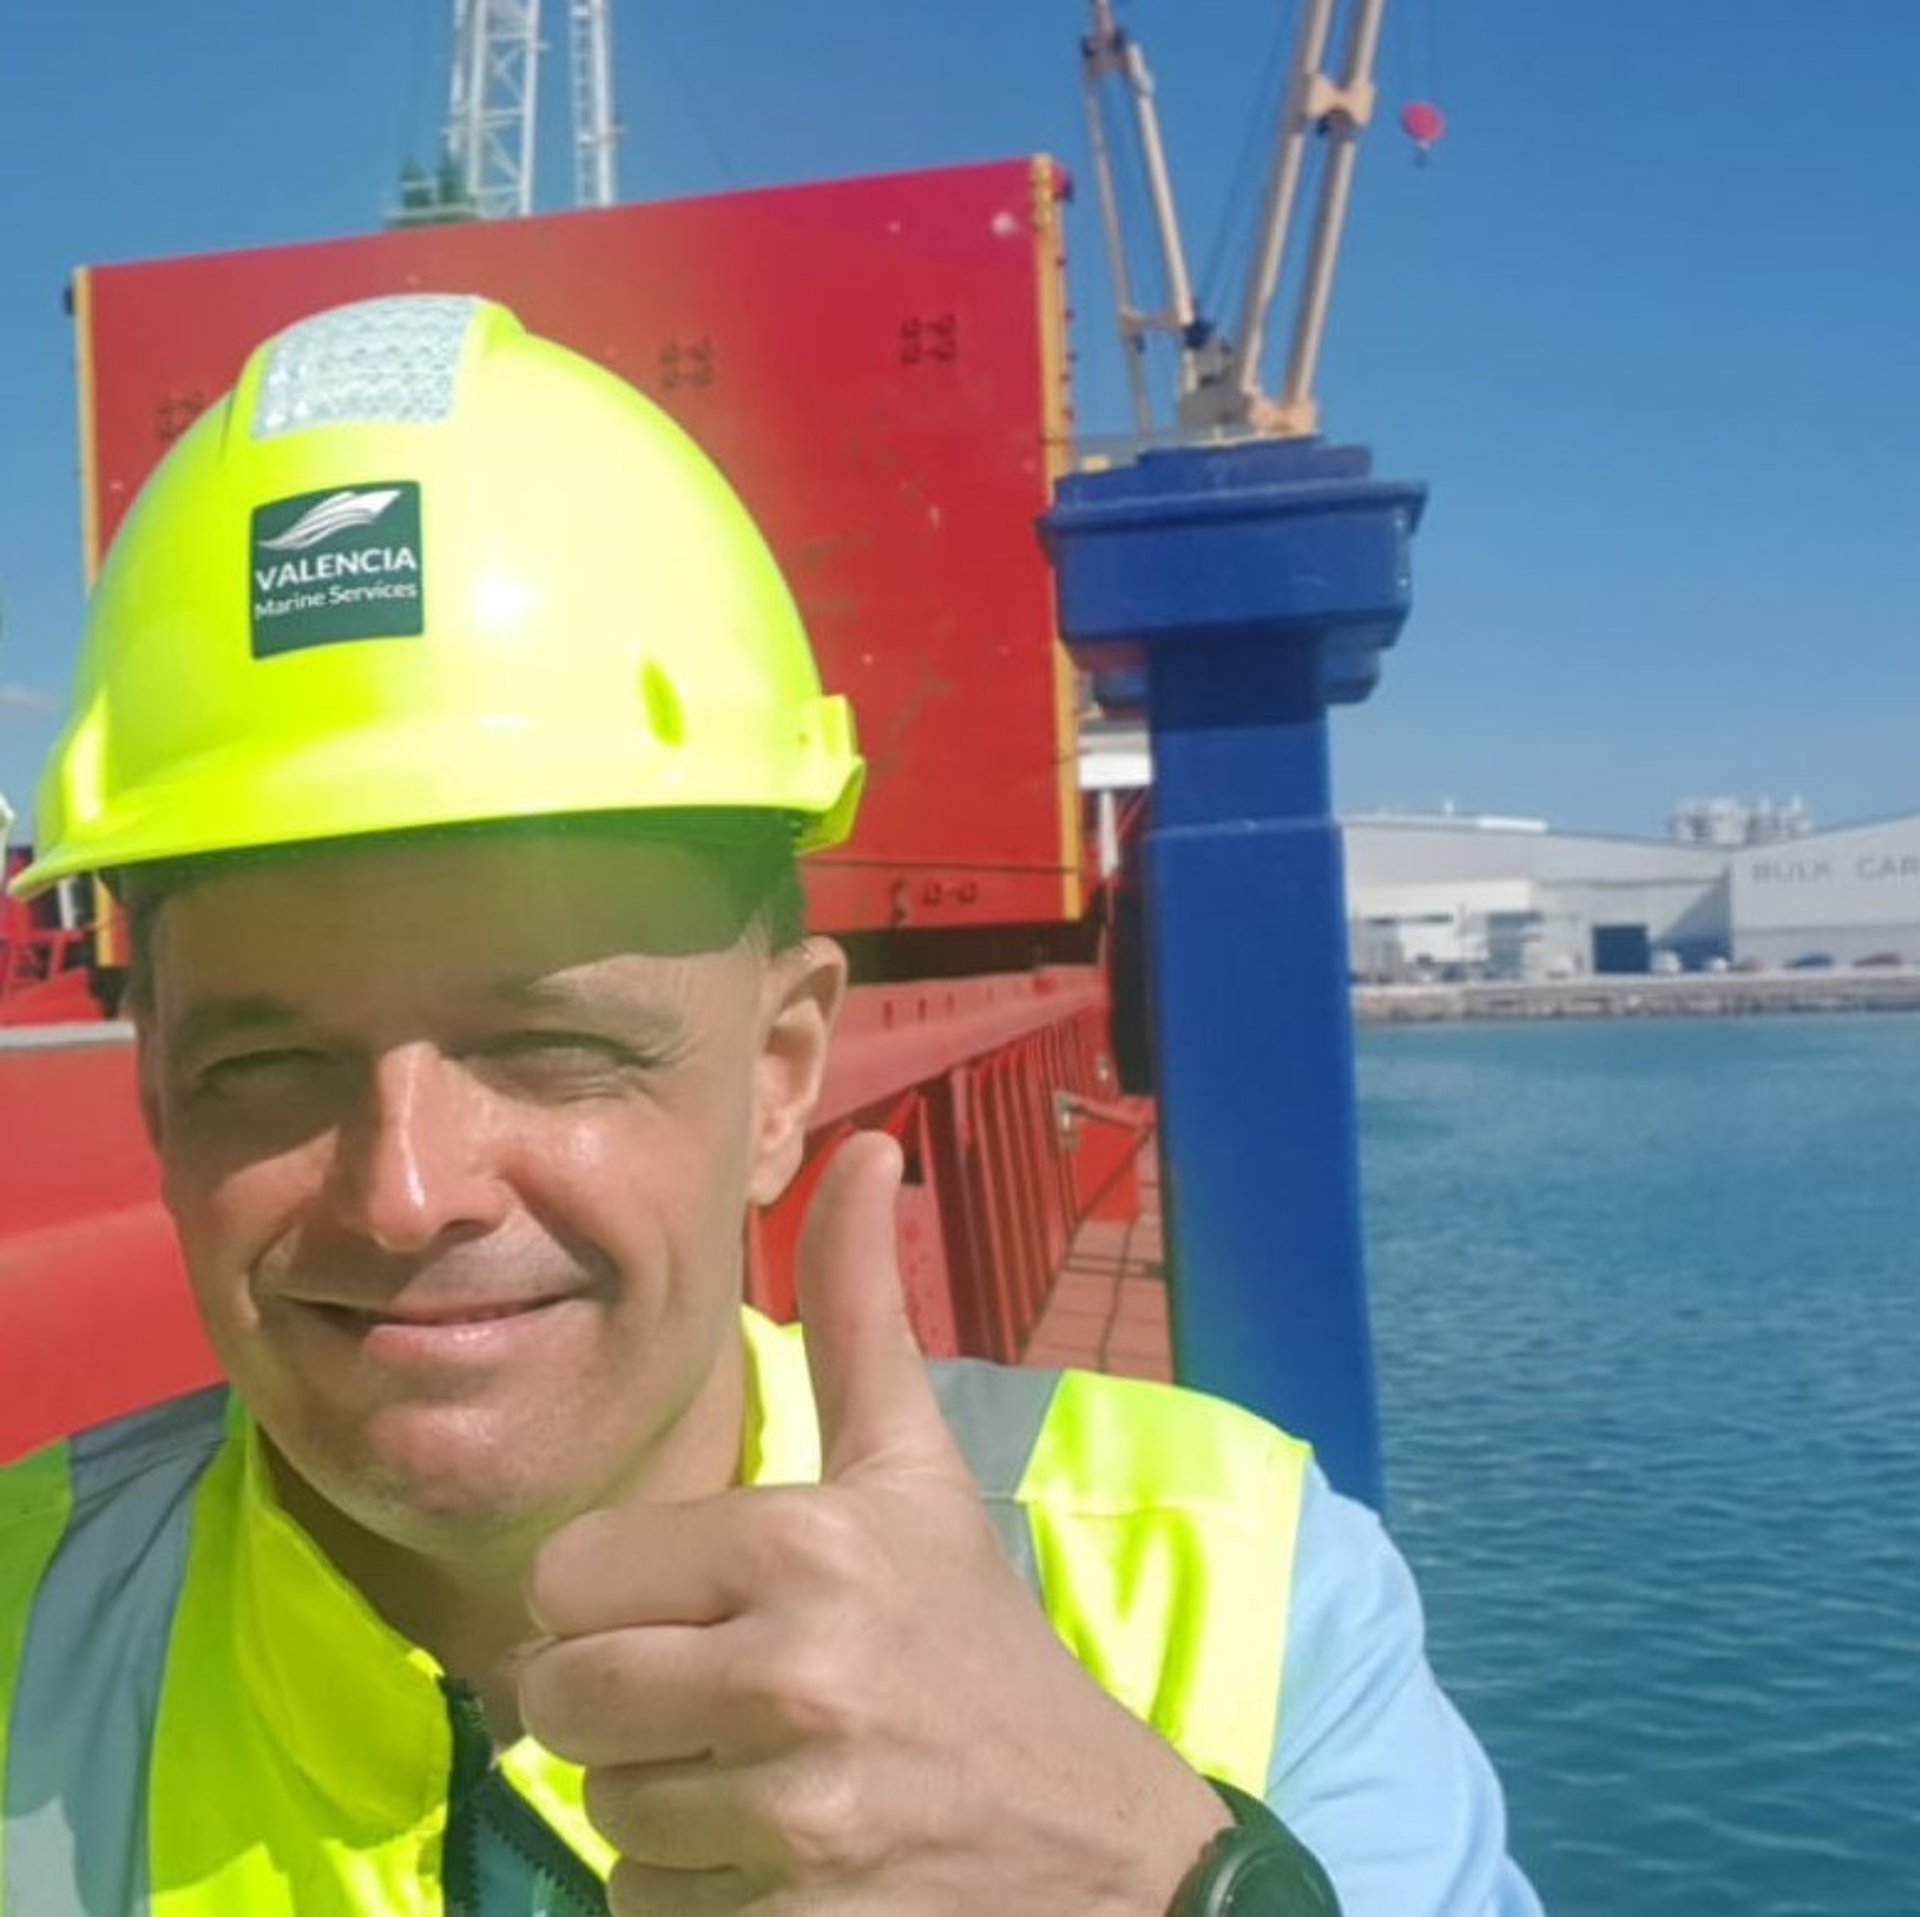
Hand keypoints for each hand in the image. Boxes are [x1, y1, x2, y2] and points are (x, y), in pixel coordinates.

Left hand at [520, 1130, 1229, 1914]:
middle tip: (721, 1701)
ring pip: (600, 1812)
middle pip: (561, 1701)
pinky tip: (778, 1861)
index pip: (568, 1583)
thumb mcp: (915, 1469)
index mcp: (805, 1545)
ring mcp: (795, 1822)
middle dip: (621, 1706)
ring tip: (763, 1776)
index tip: (695, 1612)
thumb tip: (866, 1143)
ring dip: (661, 1804)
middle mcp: (793, 1678)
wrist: (1097, 1844)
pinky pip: (642, 1911)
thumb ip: (863, 1312)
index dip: (616, 1604)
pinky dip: (692, 1895)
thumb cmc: (975, 1638)